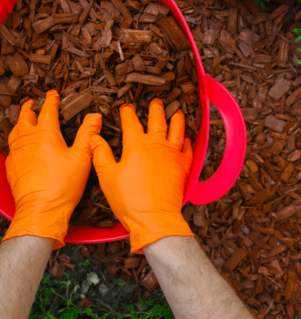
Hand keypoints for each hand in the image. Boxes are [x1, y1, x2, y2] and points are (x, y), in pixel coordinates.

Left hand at [3, 90, 101, 248]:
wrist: (41, 210)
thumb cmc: (62, 186)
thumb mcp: (82, 158)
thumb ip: (89, 135)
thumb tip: (95, 117)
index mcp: (46, 135)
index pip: (48, 111)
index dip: (52, 100)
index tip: (53, 94)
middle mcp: (27, 141)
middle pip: (25, 117)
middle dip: (30, 107)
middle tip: (34, 102)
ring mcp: (17, 154)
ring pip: (15, 130)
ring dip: (20, 122)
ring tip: (25, 119)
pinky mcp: (12, 167)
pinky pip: (11, 147)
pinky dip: (16, 140)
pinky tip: (21, 145)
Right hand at [90, 100, 193, 253]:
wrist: (154, 216)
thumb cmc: (129, 199)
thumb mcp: (106, 176)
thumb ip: (101, 153)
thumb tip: (94, 138)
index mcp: (136, 145)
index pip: (131, 122)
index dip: (127, 113)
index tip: (126, 107)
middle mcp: (157, 144)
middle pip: (158, 120)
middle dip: (156, 109)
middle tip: (157, 102)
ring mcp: (173, 154)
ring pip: (177, 130)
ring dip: (177, 119)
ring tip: (177, 112)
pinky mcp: (183, 166)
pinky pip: (188, 149)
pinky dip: (188, 141)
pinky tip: (187, 139)